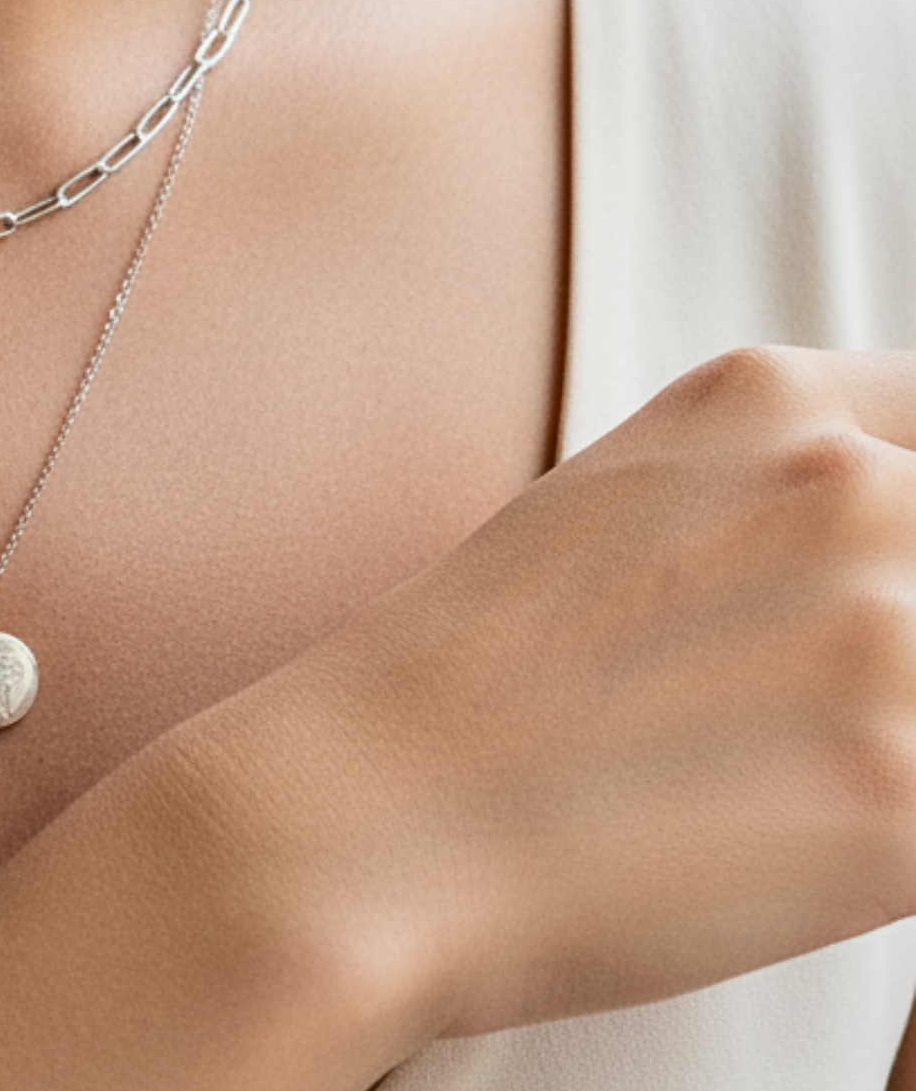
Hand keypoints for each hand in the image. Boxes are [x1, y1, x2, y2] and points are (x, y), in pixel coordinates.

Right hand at [195, 346, 915, 1042]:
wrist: (371, 815)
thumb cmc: (474, 679)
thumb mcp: (619, 499)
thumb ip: (779, 489)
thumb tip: (889, 544)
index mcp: (766, 397)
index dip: (912, 524)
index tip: (886, 579)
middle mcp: (843, 487)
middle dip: (900, 635)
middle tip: (782, 699)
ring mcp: (882, 633)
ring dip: (893, 727)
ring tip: (771, 768)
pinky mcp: (903, 795)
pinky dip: (890, 831)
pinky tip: (782, 835)